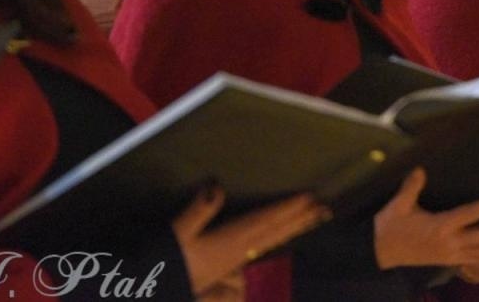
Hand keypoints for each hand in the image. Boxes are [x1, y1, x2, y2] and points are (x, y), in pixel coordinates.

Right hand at [172, 187, 325, 295]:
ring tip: (313, 217)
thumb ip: (198, 211)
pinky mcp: (226, 267)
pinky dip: (276, 238)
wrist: (153, 290)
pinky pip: (261, 248)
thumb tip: (217, 186)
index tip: (309, 197)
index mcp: (229, 242)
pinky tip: (281, 235)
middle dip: (300, 218)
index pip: (266, 222)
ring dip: (293, 227)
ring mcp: (233, 262)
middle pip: (275, 232)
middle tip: (325, 207)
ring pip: (271, 241)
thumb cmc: (163, 260)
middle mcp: (237, 252)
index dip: (288, 208)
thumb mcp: (177, 234)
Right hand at [373, 168, 478, 269]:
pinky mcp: (450, 261)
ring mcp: (451, 255)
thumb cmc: (390, 226)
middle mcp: (450, 243)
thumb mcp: (398, 204)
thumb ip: (412, 186)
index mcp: (440, 226)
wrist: (379, 253)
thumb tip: (421, 168)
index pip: (474, 214)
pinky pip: (478, 258)